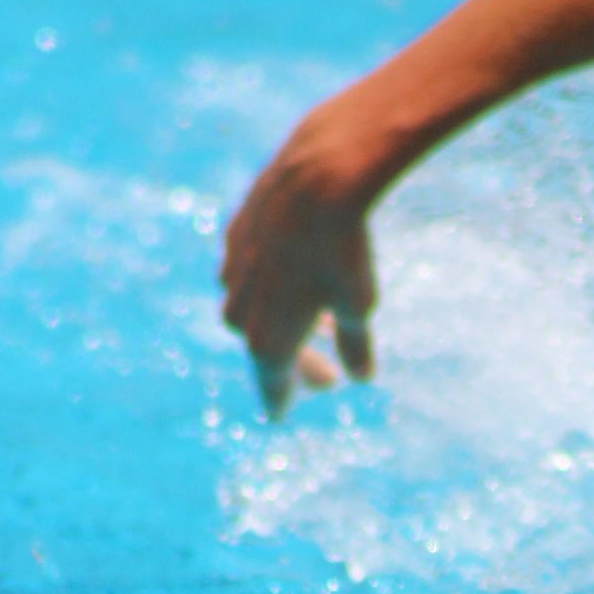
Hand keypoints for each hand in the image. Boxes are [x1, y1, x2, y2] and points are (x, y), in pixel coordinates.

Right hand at [220, 120, 377, 418]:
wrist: (316, 179)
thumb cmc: (344, 251)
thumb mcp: (359, 305)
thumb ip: (356, 345)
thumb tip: (360, 376)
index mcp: (268, 339)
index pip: (272, 381)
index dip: (280, 398)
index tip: (281, 414)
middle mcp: (240, 309)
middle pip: (263, 347)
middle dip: (295, 363)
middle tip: (326, 380)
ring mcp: (233, 270)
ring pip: (251, 308)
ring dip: (282, 322)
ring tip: (323, 327)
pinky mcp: (235, 235)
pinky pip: (246, 271)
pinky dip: (270, 285)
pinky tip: (295, 279)